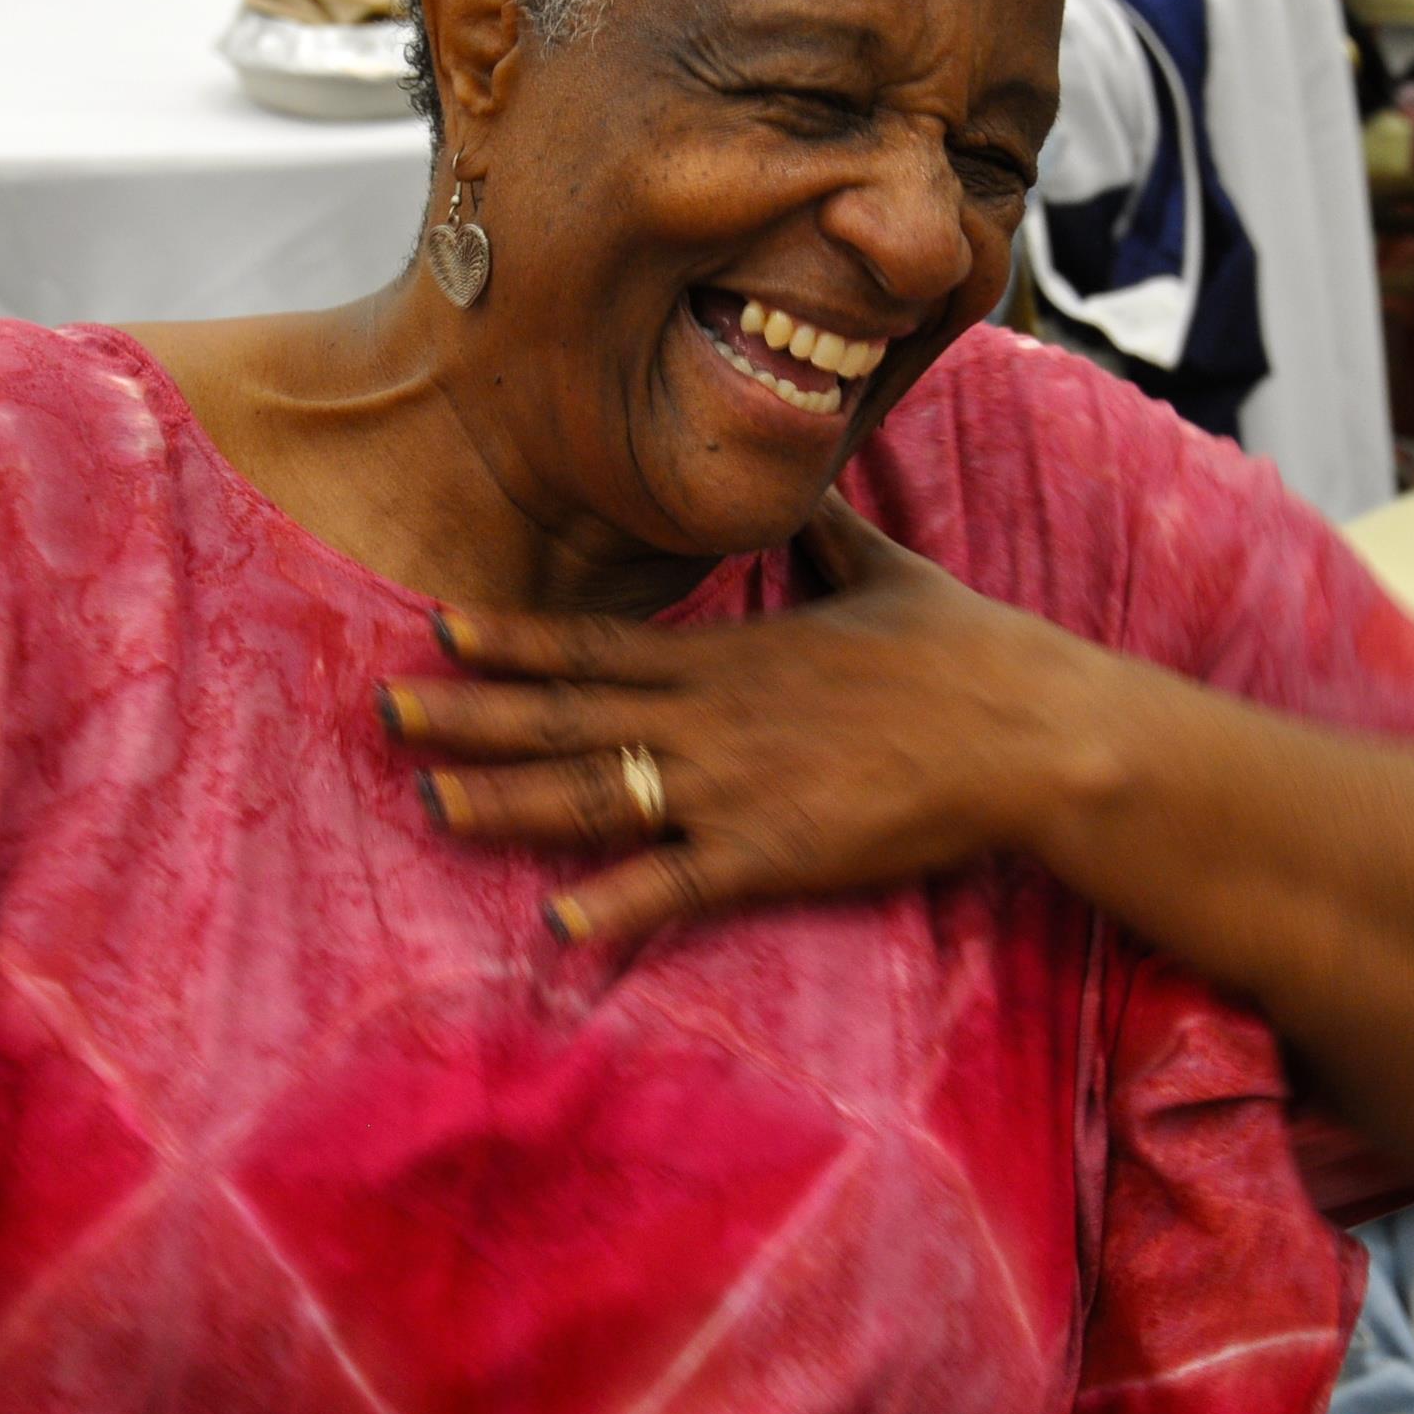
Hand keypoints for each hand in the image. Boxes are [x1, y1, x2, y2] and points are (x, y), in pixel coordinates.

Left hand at [375, 495, 1145, 945]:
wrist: (1031, 730)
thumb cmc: (966, 651)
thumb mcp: (883, 573)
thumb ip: (826, 537)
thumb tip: (807, 491)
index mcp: (729, 655)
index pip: (594, 644)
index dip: (511, 639)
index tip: (439, 628)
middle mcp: (712, 716)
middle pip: (567, 715)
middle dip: (471, 715)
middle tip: (382, 711)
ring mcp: (737, 787)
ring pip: (597, 794)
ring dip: (507, 801)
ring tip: (429, 801)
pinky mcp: (778, 853)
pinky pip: (680, 884)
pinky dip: (617, 904)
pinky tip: (555, 922)